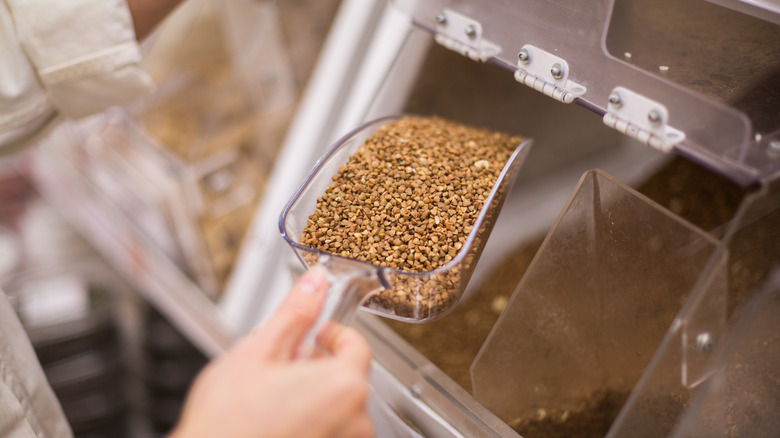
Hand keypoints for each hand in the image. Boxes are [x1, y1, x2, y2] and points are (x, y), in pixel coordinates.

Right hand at [170, 269, 374, 437]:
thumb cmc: (227, 424)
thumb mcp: (258, 352)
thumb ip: (296, 313)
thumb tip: (316, 283)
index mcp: (344, 386)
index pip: (357, 344)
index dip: (332, 332)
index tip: (314, 333)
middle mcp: (354, 420)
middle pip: (347, 376)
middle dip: (317, 364)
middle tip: (282, 363)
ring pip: (337, 406)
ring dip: (312, 394)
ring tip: (273, 395)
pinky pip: (329, 429)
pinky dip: (310, 420)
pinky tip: (276, 420)